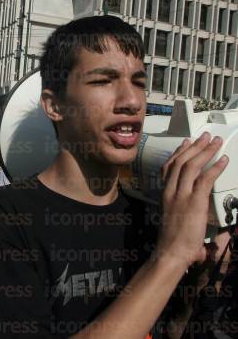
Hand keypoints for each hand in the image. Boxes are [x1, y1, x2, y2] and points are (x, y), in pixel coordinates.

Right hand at [156, 133, 228, 268]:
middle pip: (180, 162)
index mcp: (165, 194)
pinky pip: (204, 180)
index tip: (186, 143)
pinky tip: (223, 160)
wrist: (171, 252)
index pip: (169, 168)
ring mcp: (181, 196)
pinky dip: (215, 168)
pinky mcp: (193, 202)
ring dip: (205, 152)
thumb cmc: (174, 241)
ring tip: (215, 142)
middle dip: (194, 147)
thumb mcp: (175, 219)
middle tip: (205, 137)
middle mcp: (171, 192)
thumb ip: (184, 210)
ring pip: (191, 166)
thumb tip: (197, 209)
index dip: (178, 153)